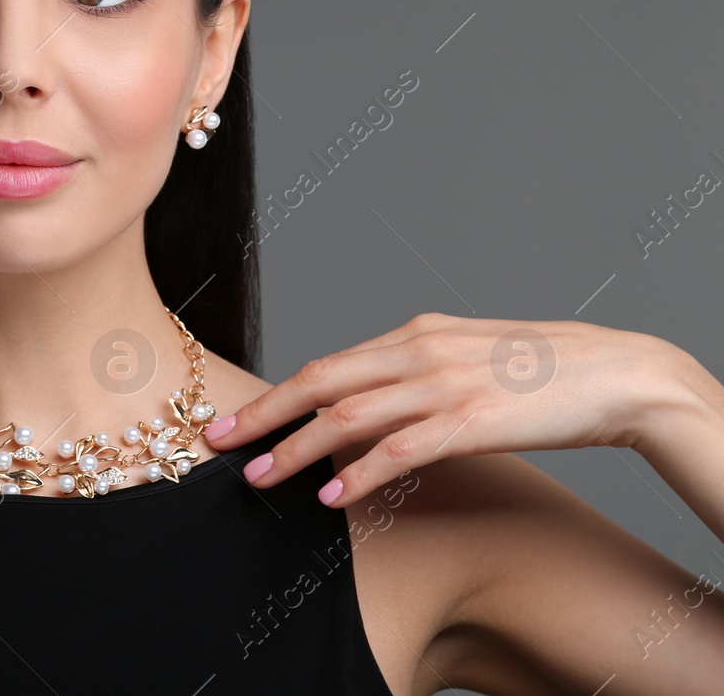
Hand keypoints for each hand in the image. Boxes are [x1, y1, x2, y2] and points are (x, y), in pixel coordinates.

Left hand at [198, 312, 684, 507]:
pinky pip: (399, 449)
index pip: (327, 363)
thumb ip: (412, 370)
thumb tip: (365, 397)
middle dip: (263, 415)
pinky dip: (359, 473)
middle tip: (215, 442)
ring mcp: (443, 384)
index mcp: (413, 333)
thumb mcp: (463, 356)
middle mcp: (418, 351)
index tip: (236, 418)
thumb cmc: (538, 370)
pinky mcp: (471, 420)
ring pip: (347, 414)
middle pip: (319, 380)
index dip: (276, 394)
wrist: (615, 373)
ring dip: (296, 449)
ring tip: (258, 477)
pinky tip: (331, 496)